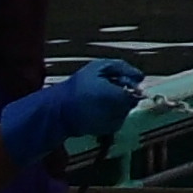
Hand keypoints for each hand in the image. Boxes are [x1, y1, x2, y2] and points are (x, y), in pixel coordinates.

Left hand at [0, 58, 139, 165]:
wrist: (53, 117)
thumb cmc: (81, 101)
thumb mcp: (108, 95)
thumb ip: (126, 95)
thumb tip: (135, 97)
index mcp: (100, 68)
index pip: (122, 67)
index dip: (132, 75)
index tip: (140, 84)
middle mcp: (94, 78)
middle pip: (119, 84)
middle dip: (123, 96)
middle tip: (127, 104)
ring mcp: (88, 94)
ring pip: (112, 101)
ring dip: (114, 110)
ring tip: (110, 118)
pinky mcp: (83, 109)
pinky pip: (101, 113)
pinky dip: (104, 119)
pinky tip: (100, 125)